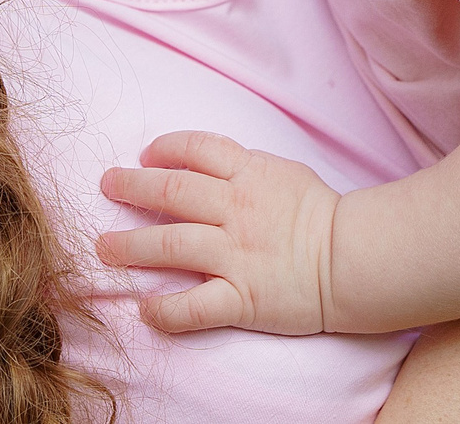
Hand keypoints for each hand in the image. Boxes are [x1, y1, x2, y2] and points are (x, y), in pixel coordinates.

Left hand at [97, 130, 339, 334]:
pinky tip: (145, 309)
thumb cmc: (325, 215)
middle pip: (170, 192)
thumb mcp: (285, 173)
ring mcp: (235, 254)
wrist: (355, 259)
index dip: (165, 149)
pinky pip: (193, 306)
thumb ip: (246, 168)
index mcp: (250, 174)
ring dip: (131, 247)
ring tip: (104, 248)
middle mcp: (236, 210)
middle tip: (107, 186)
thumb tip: (209, 165)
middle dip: (131, 187)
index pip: (195, 150)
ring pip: (170, 245)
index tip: (144, 156)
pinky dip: (164, 310)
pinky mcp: (241, 298)